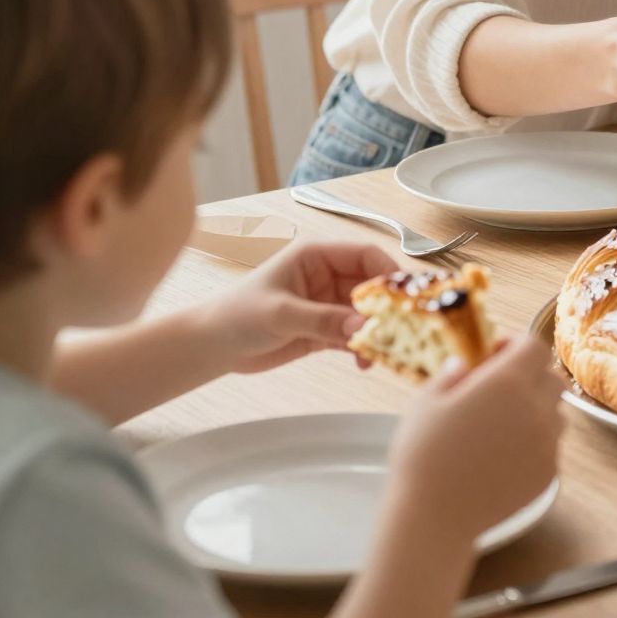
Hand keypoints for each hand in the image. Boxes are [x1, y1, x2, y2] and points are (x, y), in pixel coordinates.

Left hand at [202, 239, 396, 374]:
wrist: (212, 347)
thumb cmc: (236, 315)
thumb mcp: (280, 314)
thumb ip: (323, 319)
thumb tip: (363, 327)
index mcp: (318, 255)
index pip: (366, 255)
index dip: (388, 273)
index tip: (404, 298)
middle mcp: (330, 275)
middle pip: (373, 286)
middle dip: (387, 308)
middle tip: (401, 330)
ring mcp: (330, 303)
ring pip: (368, 313)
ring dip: (378, 331)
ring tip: (382, 352)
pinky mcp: (328, 329)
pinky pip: (356, 335)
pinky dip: (365, 347)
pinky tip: (365, 362)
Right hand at [388, 335, 562, 540]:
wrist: (434, 517)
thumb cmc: (423, 457)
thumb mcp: (425, 403)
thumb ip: (451, 375)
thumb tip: (465, 363)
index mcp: (507, 382)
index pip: (535, 346)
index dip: (516, 345)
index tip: (494, 355)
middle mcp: (536, 408)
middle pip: (552, 378)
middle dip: (530, 376)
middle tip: (499, 390)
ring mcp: (547, 443)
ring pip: (556, 414)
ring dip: (536, 411)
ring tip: (500, 426)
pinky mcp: (548, 473)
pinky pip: (550, 447)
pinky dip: (534, 444)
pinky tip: (502, 456)